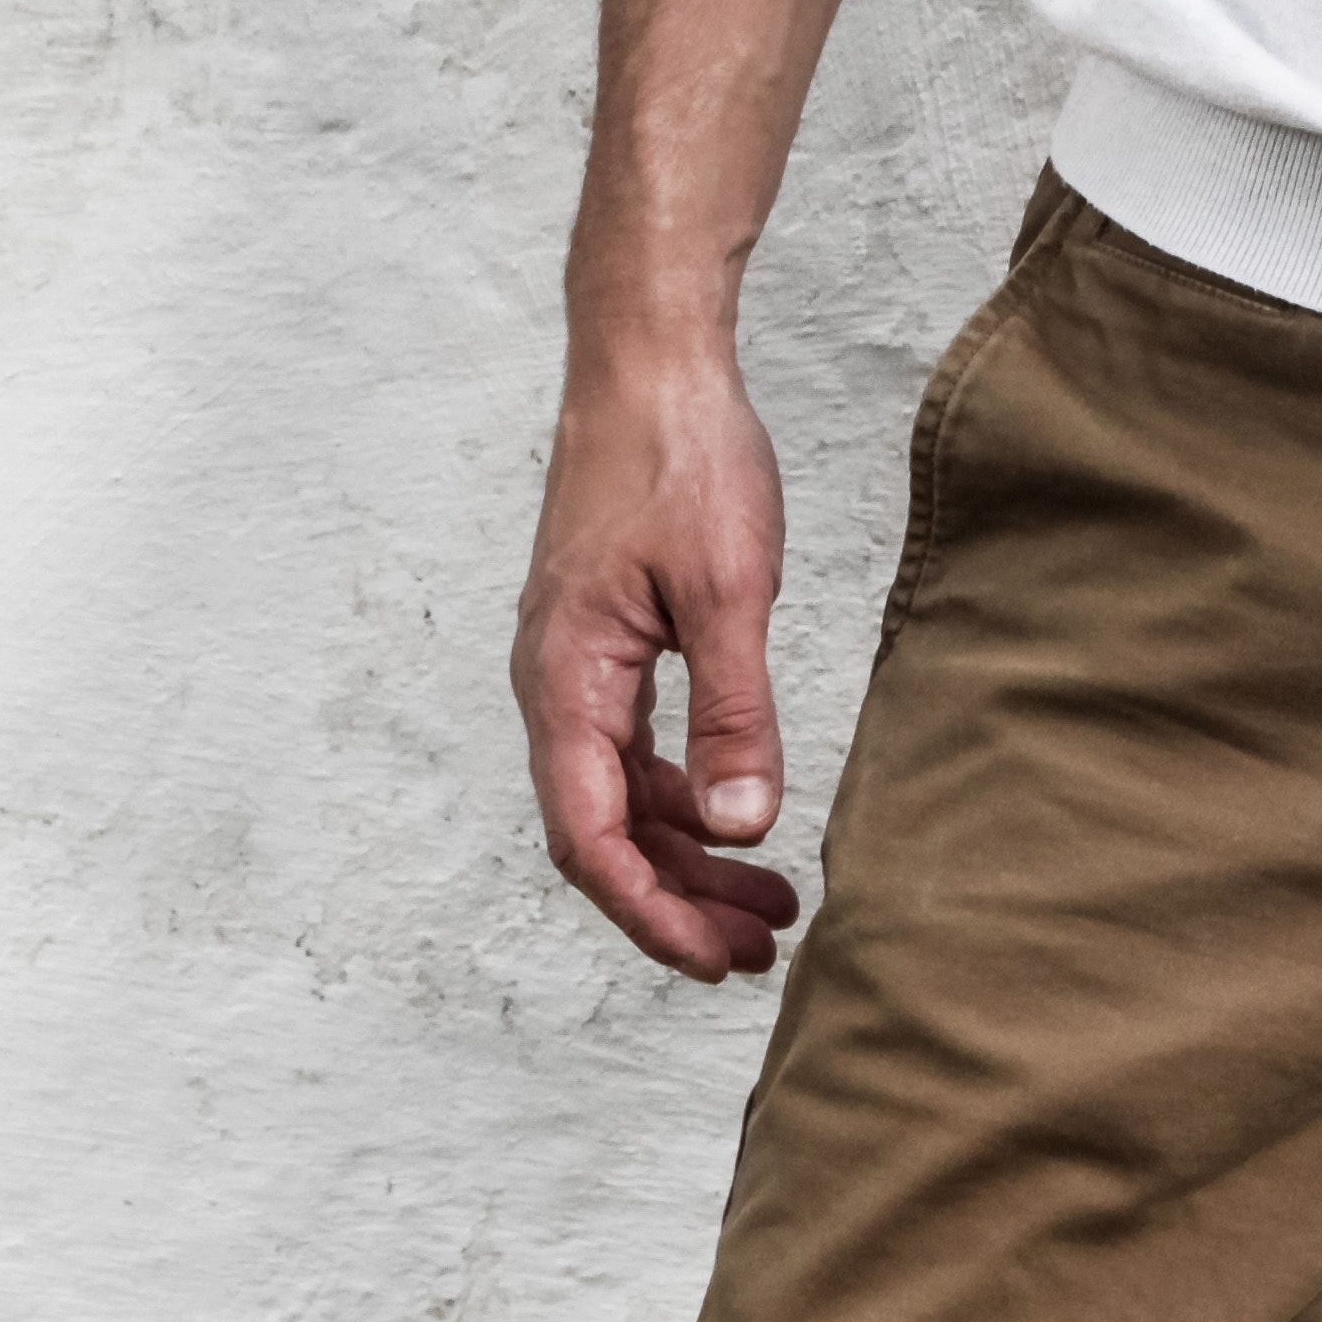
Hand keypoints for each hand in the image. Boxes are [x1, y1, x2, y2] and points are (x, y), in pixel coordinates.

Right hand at [512, 339, 807, 982]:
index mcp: (566, 680)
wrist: (647, 361)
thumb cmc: (681, 456)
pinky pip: (629, 747)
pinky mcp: (602, 640)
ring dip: (686, 853)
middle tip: (763, 946)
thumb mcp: (729, 590)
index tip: (718, 960)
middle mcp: (553, 683)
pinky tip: (736, 808)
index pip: (593, 838)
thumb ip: (734, 714)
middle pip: (601, 832)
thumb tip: (744, 829)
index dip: (653, 914)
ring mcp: (573, 663)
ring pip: (617, 794)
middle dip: (677, 900)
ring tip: (768, 898)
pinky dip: (682, 792)